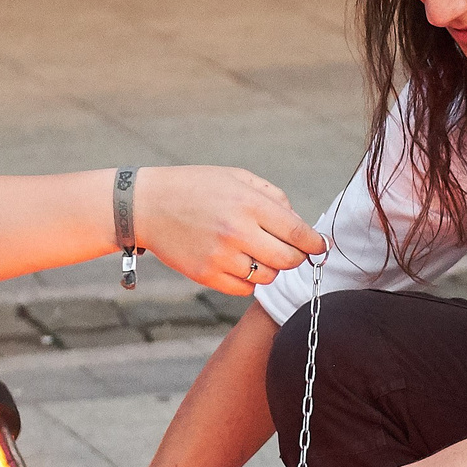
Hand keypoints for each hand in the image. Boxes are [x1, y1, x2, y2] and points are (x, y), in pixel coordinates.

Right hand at [133, 167, 325, 295]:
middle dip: (296, 258)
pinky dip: (248, 280)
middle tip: (291, 252)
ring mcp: (220, 256)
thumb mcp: (235, 177)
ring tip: (257, 253)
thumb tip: (298, 224)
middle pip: (288, 260)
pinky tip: (238, 263)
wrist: (146, 205)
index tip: (320, 246)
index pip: (297, 232)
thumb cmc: (195, 187)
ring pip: (267, 277)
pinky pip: (244, 289)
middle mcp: (236, 231)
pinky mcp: (206, 275)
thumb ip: (272, 197)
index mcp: (248, 203)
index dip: (315, 243)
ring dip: (269, 268)